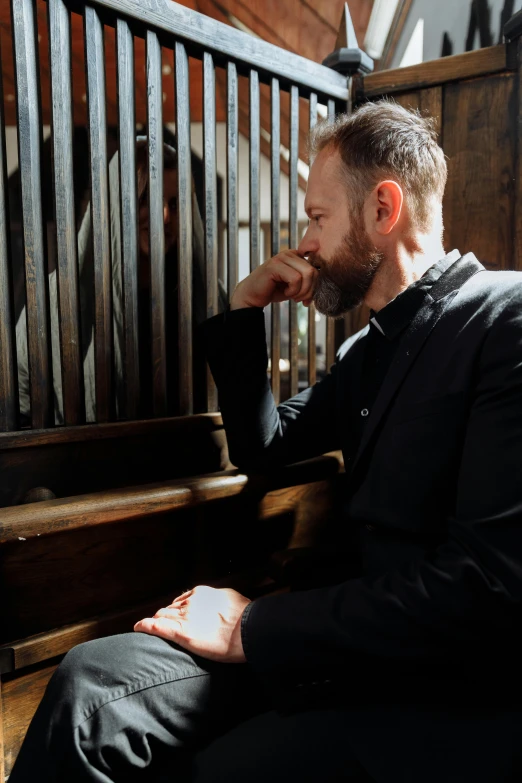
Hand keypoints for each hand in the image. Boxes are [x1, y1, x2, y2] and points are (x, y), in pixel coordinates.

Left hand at [134, 585, 250, 662]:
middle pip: (170, 608)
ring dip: (156, 620)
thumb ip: (220, 601)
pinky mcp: (182, 633)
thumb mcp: (232, 600)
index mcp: (202, 594)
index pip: (183, 600)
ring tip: (148, 626)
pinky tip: (139, 627)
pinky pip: (158, 627)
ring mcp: (185, 617)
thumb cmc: (246, 617)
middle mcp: (191, 602)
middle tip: (162, 623)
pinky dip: (146, 625)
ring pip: (163, 616)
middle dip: (165, 615)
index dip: (178, 609)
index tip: (178, 615)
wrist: (250, 630)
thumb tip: (220, 605)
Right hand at [230, 249, 317, 309]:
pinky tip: (285, 293)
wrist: (252, 296)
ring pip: (307, 274)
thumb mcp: (295, 287)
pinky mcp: (274, 265)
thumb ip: (308, 283)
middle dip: (310, 291)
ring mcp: (281, 257)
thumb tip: (324, 287)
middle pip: (314, 271)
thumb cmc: (273, 291)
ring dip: (302, 291)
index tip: (307, 300)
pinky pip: (295, 278)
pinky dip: (293, 291)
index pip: (316, 268)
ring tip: (292, 297)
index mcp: (296, 256)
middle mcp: (290, 253)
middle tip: (300, 300)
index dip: (315, 286)